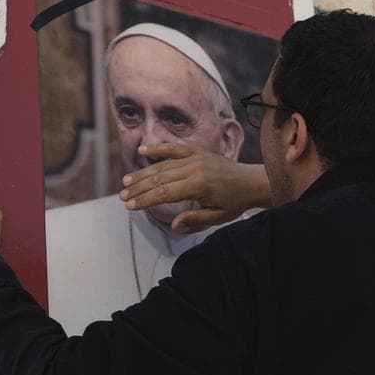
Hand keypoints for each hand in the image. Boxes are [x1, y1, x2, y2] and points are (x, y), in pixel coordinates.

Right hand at [120, 143, 271, 231]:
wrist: (251, 182)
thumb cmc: (234, 202)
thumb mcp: (217, 216)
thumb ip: (194, 219)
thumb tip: (174, 225)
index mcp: (198, 185)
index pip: (164, 193)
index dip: (145, 200)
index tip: (130, 206)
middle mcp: (194, 168)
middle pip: (159, 178)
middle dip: (139, 188)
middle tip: (123, 196)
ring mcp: (195, 158)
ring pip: (163, 165)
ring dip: (143, 173)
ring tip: (126, 181)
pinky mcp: (197, 152)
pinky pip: (175, 149)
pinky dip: (159, 149)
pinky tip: (143, 151)